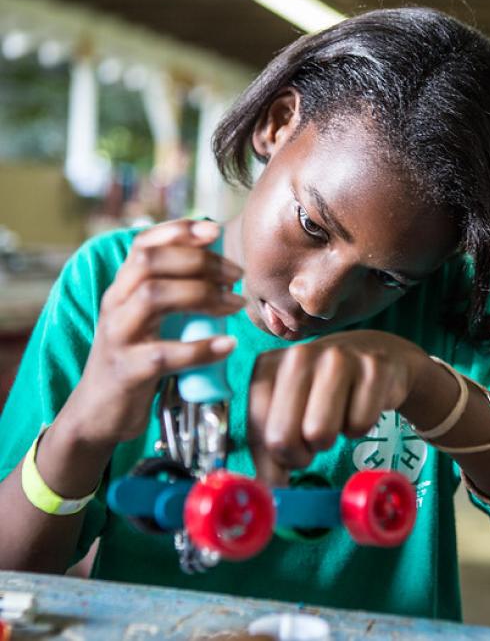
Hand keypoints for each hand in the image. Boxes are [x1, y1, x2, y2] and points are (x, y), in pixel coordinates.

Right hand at [63, 219, 244, 447]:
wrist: (99, 413)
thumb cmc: (137, 360)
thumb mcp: (148, 321)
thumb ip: (174, 295)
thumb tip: (220, 272)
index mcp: (122, 288)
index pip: (143, 244)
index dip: (178, 231)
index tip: (215, 231)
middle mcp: (115, 305)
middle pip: (150, 263)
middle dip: (199, 262)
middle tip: (235, 275)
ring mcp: (117, 337)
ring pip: (154, 297)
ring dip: (203, 295)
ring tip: (235, 304)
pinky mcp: (127, 371)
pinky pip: (164, 353)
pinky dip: (200, 348)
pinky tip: (228, 346)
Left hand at [247, 330, 429, 484]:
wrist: (374, 353)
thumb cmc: (322, 390)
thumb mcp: (287, 410)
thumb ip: (268, 452)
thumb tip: (261, 495)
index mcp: (267, 368)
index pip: (259, 435)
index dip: (276, 459)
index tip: (290, 455)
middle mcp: (297, 356)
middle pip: (283, 438)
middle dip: (301, 454)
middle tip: (313, 441)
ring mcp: (336, 358)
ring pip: (320, 433)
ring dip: (331, 439)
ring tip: (335, 419)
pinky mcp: (373, 368)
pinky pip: (360, 425)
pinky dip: (360, 426)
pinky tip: (359, 405)